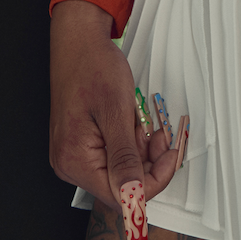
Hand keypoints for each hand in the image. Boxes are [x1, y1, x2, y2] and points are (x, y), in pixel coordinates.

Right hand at [49, 0, 186, 239]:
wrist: (78, 42)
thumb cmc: (94, 67)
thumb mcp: (116, 111)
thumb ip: (124, 157)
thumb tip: (132, 196)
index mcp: (74, 161)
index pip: (120, 196)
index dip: (152, 181)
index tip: (170, 156)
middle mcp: (70, 165)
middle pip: (121, 185)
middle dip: (147, 163)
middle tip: (159, 135)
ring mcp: (74, 156)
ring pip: (120, 171)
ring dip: (141, 152)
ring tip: (144, 124)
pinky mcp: (81, 146)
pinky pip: (112, 157)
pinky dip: (130, 144)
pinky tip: (134, 125)